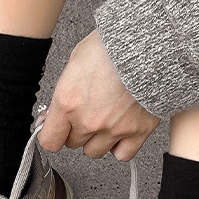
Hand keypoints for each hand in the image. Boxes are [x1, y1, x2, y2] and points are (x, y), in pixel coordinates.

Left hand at [39, 29, 159, 160]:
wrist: (148, 44)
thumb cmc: (113, 46)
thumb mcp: (76, 60)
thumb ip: (64, 91)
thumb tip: (56, 110)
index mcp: (68, 102)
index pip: (49, 140)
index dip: (51, 134)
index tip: (56, 129)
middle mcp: (88, 120)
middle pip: (73, 143)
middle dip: (76, 130)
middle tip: (86, 113)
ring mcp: (113, 129)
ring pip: (94, 152)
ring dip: (96, 139)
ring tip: (104, 120)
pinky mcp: (137, 131)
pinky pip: (122, 154)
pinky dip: (120, 147)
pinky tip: (120, 132)